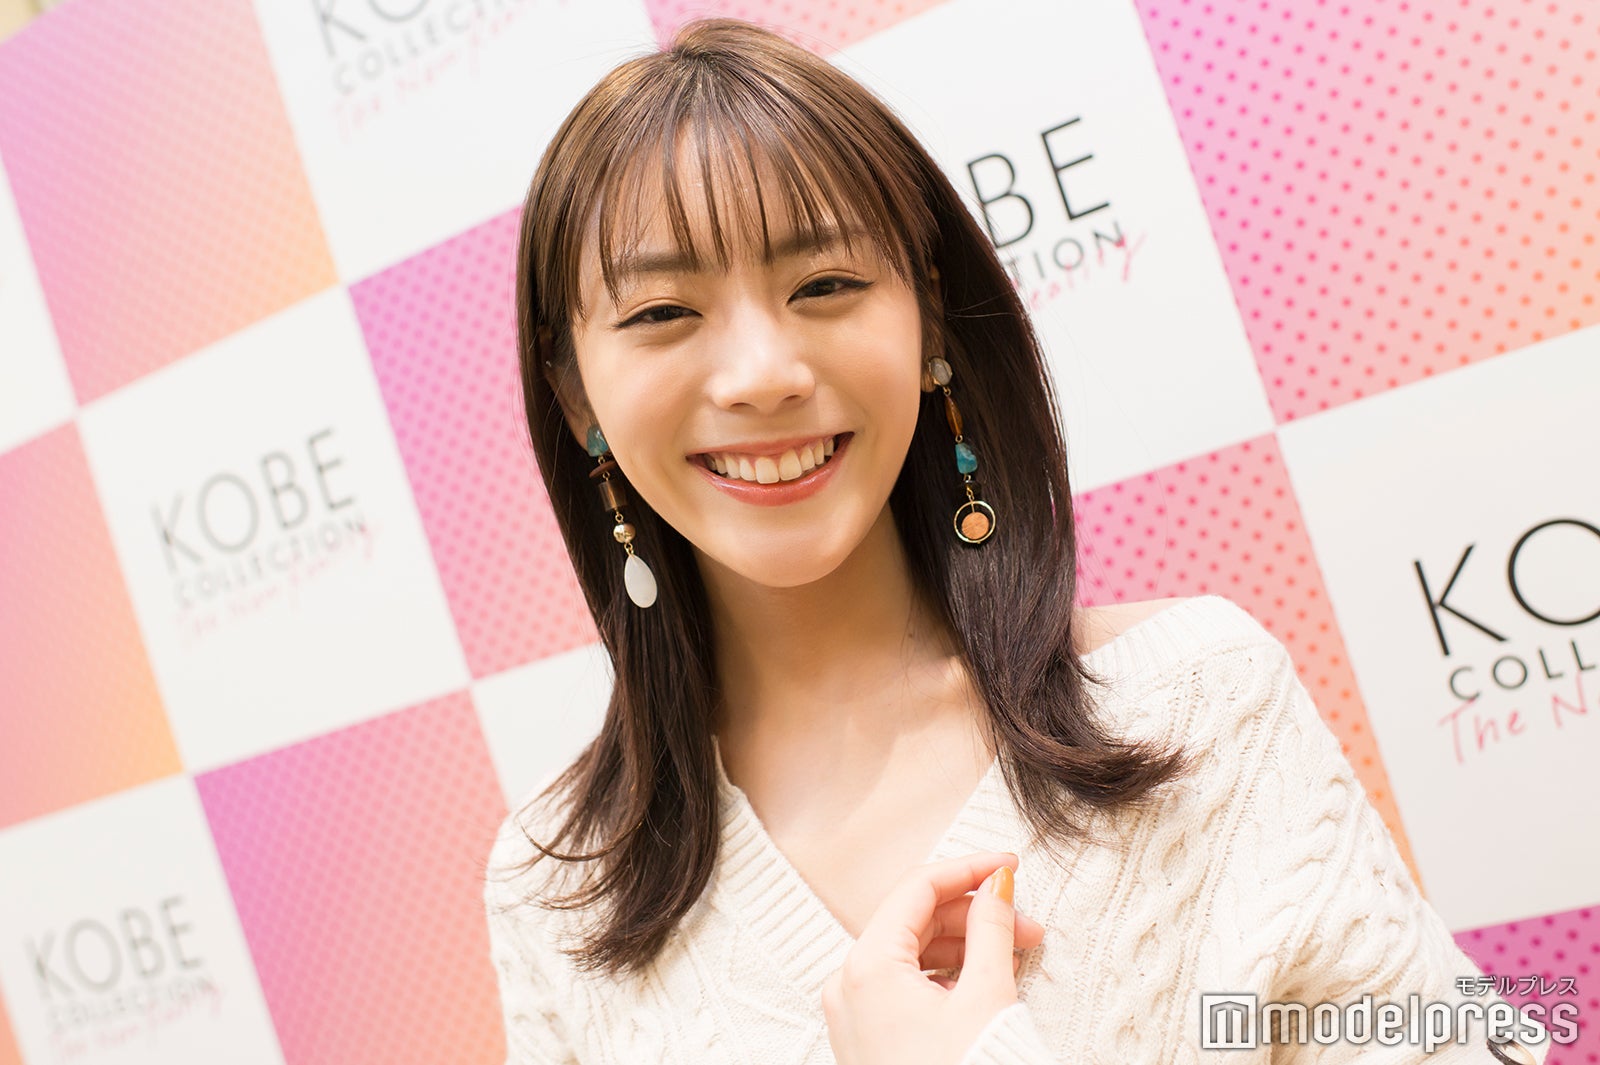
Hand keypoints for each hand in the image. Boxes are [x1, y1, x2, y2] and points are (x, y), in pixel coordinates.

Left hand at [821, 852, 1044, 1064]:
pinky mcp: (866, 1037)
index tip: (1009, 864)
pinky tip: (983, 978)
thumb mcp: (986, 996)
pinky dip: (945, 975)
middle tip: (1026, 923)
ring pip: (911, 953)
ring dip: (964, 945)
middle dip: (975, 915)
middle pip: (914, 920)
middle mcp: (847, 984)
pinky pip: (904, 985)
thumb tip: (997, 886)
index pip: (917, 888)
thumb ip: (991, 929)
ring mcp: (852, 1013)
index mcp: (866, 966)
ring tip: (1015, 952)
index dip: (969, 869)